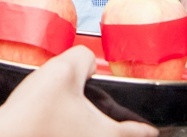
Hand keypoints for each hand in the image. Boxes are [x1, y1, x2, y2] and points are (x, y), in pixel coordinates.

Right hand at [0, 46, 158, 136]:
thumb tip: (85, 63)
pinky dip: (69, 131)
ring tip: (78, 114)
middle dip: (117, 128)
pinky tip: (54, 121)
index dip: (148, 127)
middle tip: (115, 118)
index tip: (152, 128)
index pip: (140, 133)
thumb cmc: (34, 114)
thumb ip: (83, 58)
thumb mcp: (64, 69)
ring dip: (90, 129)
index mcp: (107, 133)